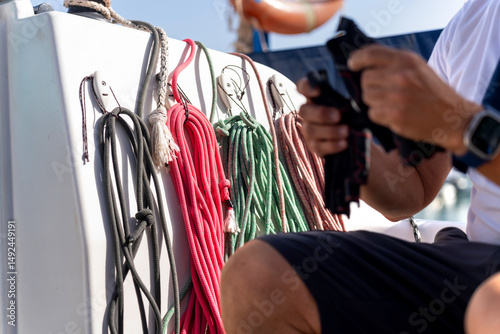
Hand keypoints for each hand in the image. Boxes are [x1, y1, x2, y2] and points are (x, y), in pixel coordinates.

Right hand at [296, 78, 348, 155]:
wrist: (357, 136)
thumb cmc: (351, 114)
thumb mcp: (350, 102)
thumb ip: (345, 95)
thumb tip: (351, 89)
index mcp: (315, 98)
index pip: (302, 87)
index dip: (306, 87)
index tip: (318, 90)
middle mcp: (308, 113)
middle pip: (304, 111)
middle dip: (321, 113)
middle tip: (338, 116)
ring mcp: (309, 131)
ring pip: (311, 130)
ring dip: (329, 131)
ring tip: (346, 131)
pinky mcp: (314, 146)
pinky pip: (318, 147)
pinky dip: (332, 145)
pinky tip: (344, 143)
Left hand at [348, 45, 481, 154]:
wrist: (453, 118)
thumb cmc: (433, 93)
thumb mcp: (418, 69)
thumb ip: (394, 64)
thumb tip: (364, 65)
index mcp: (406, 60)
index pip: (371, 54)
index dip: (357, 59)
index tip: (353, 64)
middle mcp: (401, 75)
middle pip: (365, 79)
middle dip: (370, 87)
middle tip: (384, 93)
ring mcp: (397, 96)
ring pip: (367, 97)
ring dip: (375, 102)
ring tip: (392, 104)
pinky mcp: (395, 115)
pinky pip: (373, 113)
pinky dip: (380, 116)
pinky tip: (394, 115)